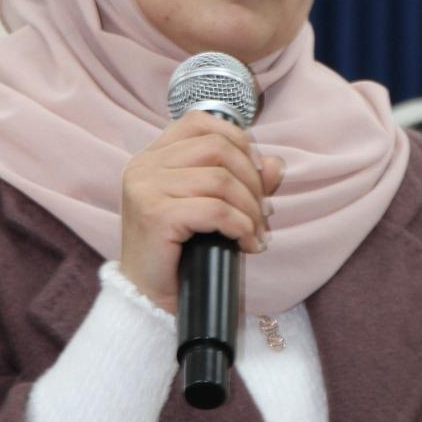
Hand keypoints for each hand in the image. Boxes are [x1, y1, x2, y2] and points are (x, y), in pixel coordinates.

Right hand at [120, 111, 284, 312]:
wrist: (147, 299)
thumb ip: (241, 181)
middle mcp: (144, 166)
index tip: (257, 172)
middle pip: (217, 148)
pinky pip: (215, 210)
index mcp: (152, 157)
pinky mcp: (155, 215)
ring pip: (220, 179)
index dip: (237, 140)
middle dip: (252, 180)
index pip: (199, 122)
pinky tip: (247, 244)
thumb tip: (276, 164)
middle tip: (264, 212)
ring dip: (250, 208)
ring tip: (256, 233)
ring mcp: (146, 188)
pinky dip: (241, 226)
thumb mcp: (212, 209)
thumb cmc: (179, 253)